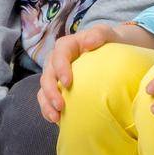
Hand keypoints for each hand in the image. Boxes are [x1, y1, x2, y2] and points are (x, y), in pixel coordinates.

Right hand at [37, 22, 153, 122]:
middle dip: (51, 92)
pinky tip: (57, 120)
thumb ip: (98, 34)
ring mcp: (55, 76)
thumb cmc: (108, 41)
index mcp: (66, 46)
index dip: (60, 69)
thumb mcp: (105, 33)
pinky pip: (47, 100)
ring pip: (43, 90)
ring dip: (47, 104)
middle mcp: (56, 61)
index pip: (59, 56)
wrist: (110, 51)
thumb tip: (88, 43)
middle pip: (47, 76)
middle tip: (61, 105)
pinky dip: (49, 110)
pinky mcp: (57, 88)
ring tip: (56, 118)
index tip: (68, 82)